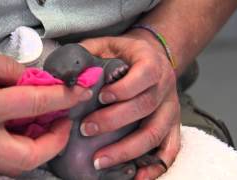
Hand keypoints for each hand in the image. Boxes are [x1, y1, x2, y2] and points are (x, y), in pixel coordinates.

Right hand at [0, 42, 91, 175]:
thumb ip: (6, 68)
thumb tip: (34, 79)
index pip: (35, 105)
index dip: (63, 97)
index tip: (79, 91)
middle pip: (29, 156)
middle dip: (56, 141)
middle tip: (64, 119)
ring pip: (17, 165)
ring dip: (41, 148)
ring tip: (49, 124)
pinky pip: (3, 160)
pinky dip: (23, 148)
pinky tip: (26, 130)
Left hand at [80, 32, 180, 178]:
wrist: (151, 58)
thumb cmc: (124, 54)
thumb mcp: (106, 44)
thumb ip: (87, 53)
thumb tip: (64, 75)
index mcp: (151, 63)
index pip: (144, 75)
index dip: (123, 89)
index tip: (100, 98)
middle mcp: (165, 87)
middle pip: (145, 107)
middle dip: (114, 121)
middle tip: (87, 130)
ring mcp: (170, 109)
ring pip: (155, 132)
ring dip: (128, 149)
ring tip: (100, 160)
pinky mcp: (172, 125)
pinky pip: (169, 148)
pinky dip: (156, 166)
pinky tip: (137, 177)